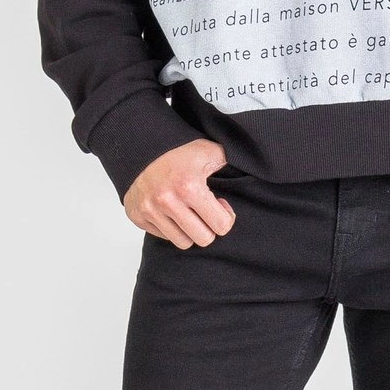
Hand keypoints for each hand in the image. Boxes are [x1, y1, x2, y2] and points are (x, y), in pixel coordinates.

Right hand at [123, 139, 238, 246]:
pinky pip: (163, 236)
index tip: (220, 205)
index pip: (221, 226)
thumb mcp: (209, 151)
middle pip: (203, 239)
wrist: (140, 146)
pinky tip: (172, 211)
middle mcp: (167, 201)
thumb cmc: (178, 151)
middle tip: (205, 212)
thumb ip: (231, 161)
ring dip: (190, 231)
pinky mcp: (137, 215)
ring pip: (183, 242)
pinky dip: (171, 228)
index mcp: (189, 187)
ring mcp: (149, 210)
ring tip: (189, 213)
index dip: (225, 217)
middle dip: (209, 227)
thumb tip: (252, 166)